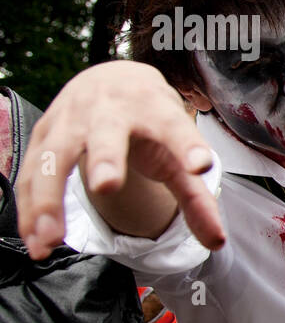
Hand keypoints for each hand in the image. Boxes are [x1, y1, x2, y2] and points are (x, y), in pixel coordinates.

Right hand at [17, 61, 221, 259]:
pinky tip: (35, 241)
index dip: (188, 145)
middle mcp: (110, 110)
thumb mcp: (178, 151)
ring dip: (48, 199)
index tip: (200, 166)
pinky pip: (30, 174)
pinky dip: (28, 209)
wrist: (112, 79)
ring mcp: (71, 121)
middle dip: (106, 157)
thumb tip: (217, 243)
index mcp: (154, 110)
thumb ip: (197, 197)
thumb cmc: (150, 121)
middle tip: (108, 185)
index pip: (174, 126)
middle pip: (107, 133)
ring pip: (54, 157)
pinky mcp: (43, 135)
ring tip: (50, 240)